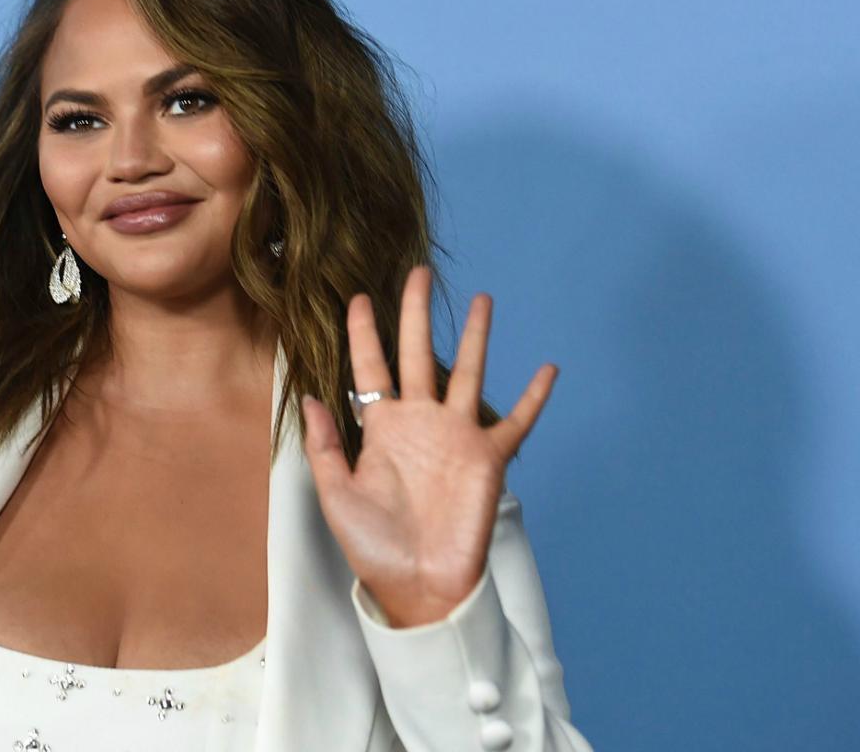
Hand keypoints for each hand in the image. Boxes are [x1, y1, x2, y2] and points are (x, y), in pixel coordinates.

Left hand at [299, 266, 557, 627]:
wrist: (417, 586)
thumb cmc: (373, 546)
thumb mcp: (336, 494)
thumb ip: (324, 446)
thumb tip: (310, 395)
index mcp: (381, 428)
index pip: (370, 367)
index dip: (363, 332)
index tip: (356, 296)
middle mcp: (420, 423)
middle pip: (417, 354)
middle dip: (416, 314)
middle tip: (419, 273)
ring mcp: (457, 438)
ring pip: (469, 374)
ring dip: (477, 338)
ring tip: (484, 300)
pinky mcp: (488, 459)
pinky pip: (517, 423)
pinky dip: (535, 398)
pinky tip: (549, 369)